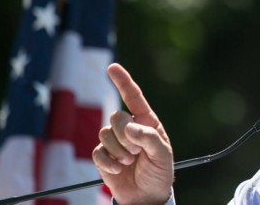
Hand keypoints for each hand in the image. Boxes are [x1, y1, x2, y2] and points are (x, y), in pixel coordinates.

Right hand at [92, 63, 173, 204]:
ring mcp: (115, 141)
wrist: (146, 196)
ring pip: (104, 133)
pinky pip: (97, 151)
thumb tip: (129, 127)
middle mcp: (129, 128)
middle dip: (125, 135)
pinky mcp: (104, 156)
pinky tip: (117, 169)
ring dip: (117, 150)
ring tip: (129, 162)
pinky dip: (107, 162)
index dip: (122, 81)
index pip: (133, 97)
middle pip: (116, 117)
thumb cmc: (159, 173)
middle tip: (136, 152)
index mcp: (146, 122)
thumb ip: (149, 138)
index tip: (112, 67)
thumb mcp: (162, 155)